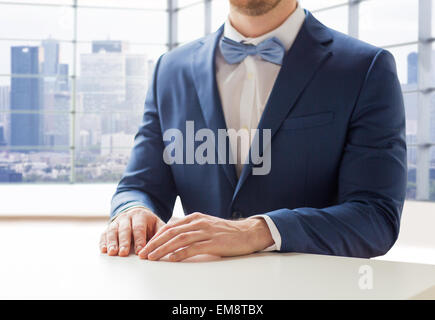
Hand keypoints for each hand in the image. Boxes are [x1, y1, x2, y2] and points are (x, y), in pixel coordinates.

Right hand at [100, 207, 164, 256]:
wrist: (136, 213)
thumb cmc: (149, 223)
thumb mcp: (157, 224)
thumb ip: (161, 233)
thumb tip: (166, 244)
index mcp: (141, 216)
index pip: (139, 228)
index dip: (139, 240)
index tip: (140, 251)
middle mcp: (127, 218)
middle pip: (125, 229)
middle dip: (124, 242)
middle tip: (124, 253)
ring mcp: (117, 222)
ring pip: (113, 231)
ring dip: (112, 242)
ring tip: (112, 253)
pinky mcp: (109, 228)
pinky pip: (104, 234)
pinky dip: (103, 242)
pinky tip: (103, 250)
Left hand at [138, 212, 273, 261]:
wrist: (248, 233)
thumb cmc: (226, 232)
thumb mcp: (206, 225)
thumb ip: (191, 228)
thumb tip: (174, 234)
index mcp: (195, 217)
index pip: (170, 226)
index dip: (156, 237)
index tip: (146, 246)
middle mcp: (198, 222)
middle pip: (171, 232)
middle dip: (154, 244)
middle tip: (143, 254)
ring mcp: (205, 232)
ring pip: (178, 239)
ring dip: (163, 249)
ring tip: (152, 257)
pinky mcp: (213, 242)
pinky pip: (192, 248)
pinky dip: (179, 254)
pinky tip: (171, 259)